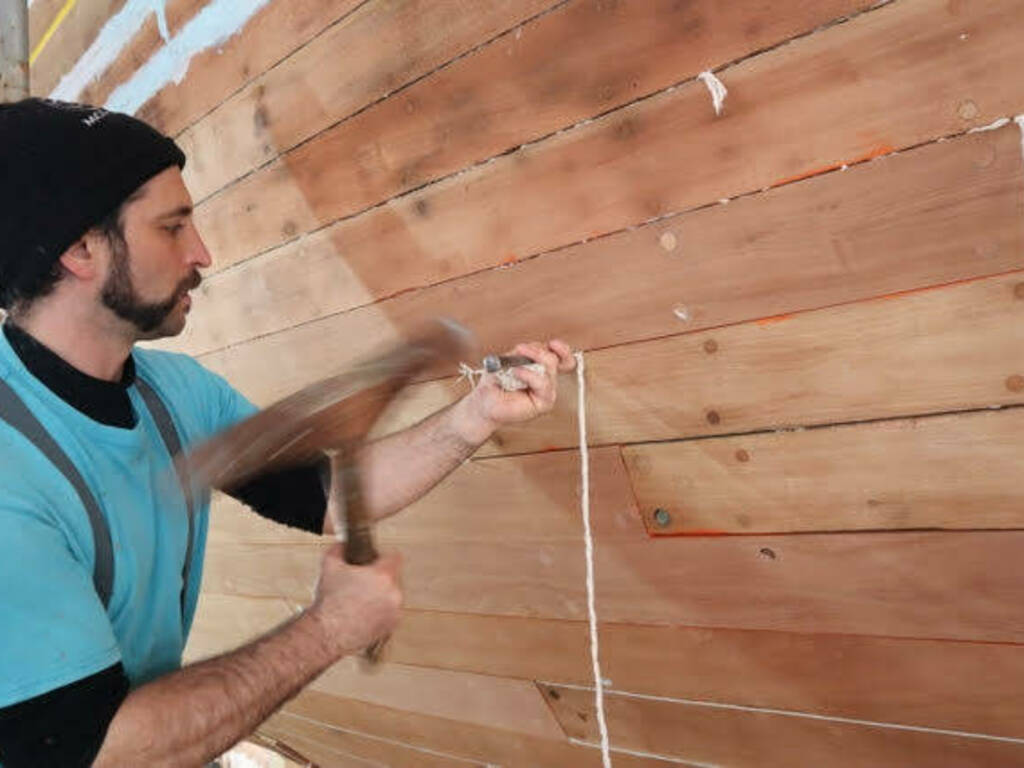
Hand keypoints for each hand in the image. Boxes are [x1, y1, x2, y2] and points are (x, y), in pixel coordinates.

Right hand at [307, 545, 401, 657]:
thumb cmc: (330, 604)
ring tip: (361, 599)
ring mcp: (395, 611)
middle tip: (362, 581)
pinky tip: (363, 612)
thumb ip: (339, 549)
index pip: (394, 556)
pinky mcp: (392, 626)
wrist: (326, 633)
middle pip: (393, 576)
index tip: (375, 560)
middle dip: (380, 577)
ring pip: (393, 595)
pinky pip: (391, 612)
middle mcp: (394, 593)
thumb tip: (343, 544)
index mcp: (384, 575)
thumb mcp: (330, 566)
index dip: (382, 556)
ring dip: (381, 595)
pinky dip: (381, 611)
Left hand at [454, 339, 575, 442]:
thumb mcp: (506, 360)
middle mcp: (547, 378)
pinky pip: (543, 383)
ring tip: (514, 365)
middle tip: (521, 349)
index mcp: (542, 367)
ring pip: (550, 367)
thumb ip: (520, 354)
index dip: (562, 349)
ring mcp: (547, 391)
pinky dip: (529, 375)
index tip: (553, 344)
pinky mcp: (545, 403)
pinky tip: (516, 373)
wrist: (485, 402)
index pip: (563, 357)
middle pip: (554, 358)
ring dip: (532, 360)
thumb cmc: (495, 383)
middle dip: (537, 351)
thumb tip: (529, 348)